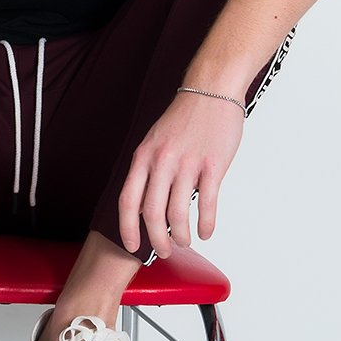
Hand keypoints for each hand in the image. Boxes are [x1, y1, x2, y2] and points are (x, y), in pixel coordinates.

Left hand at [117, 90, 243, 258]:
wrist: (212, 90)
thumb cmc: (185, 117)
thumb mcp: (155, 139)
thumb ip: (149, 168)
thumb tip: (147, 201)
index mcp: (144, 156)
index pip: (128, 200)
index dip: (128, 228)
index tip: (132, 245)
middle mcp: (162, 161)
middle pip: (152, 213)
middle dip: (157, 239)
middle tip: (164, 250)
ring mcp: (188, 163)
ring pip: (179, 212)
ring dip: (181, 235)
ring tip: (185, 241)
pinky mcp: (212, 165)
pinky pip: (208, 203)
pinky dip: (206, 223)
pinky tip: (206, 231)